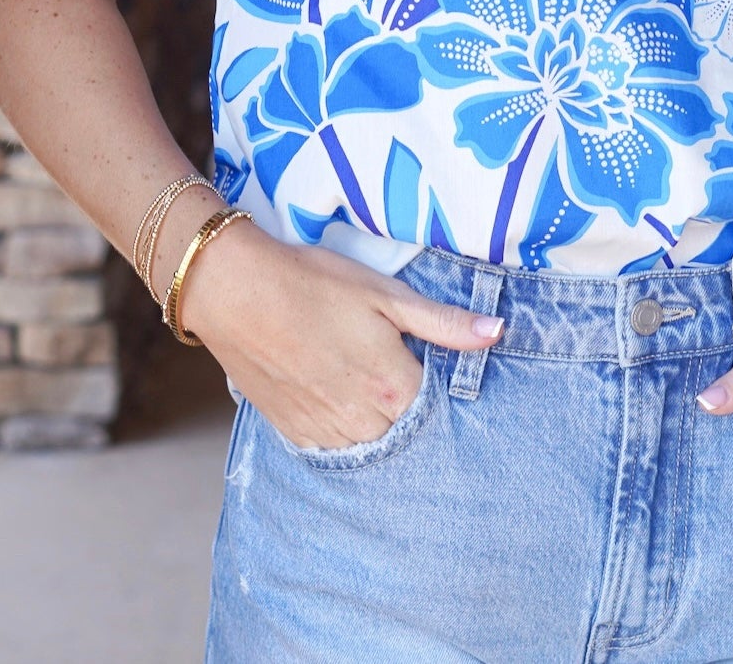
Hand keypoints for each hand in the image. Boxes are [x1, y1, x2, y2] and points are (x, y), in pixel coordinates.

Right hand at [177, 217, 503, 449]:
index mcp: (392, 388)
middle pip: (406, 436)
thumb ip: (443, 323)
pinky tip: (342, 402)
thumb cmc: (313, 284)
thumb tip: (497, 333)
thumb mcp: (385, 293)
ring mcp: (324, 433)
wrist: (235, 291)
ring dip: (380, 427)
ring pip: (371, 446)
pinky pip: (334, 448)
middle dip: (413, 415)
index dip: (446, 397)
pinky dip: (345, 433)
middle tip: (402, 381)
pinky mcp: (294, 433)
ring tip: (371, 389)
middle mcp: (361, 422)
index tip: (446, 383)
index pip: (440, 413)